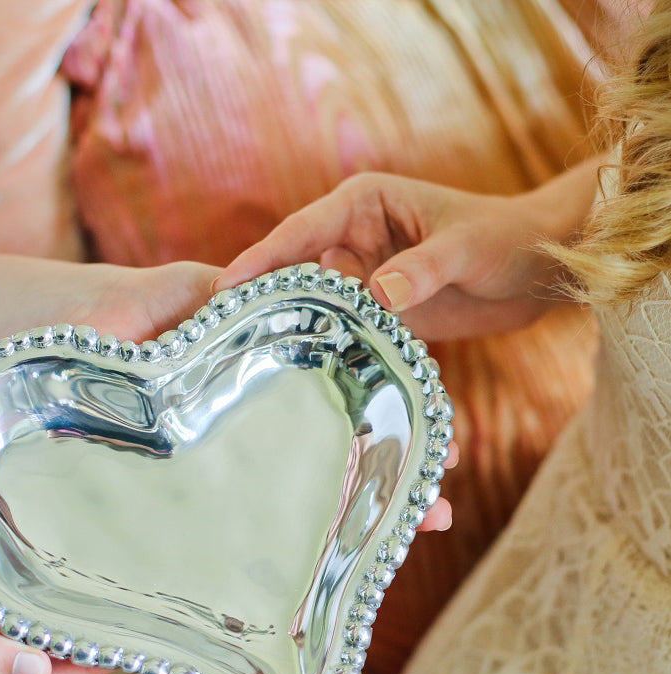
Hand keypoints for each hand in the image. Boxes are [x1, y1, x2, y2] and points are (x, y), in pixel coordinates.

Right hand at [215, 167, 599, 342]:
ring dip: (292, 332)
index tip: (223, 288)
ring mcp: (364, 279)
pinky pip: (343, 332)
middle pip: (296, 272)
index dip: (260, 260)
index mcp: (364, 205)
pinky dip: (327, 351)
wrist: (540, 268)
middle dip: (263, 301)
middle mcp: (354, 239)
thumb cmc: (506, 239)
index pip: (300, 232)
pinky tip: (304, 379)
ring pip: (315, 307)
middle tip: (222, 337)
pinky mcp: (378, 313)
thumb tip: (377, 294)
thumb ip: (422, 268)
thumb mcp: (464, 249)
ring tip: (252, 365)